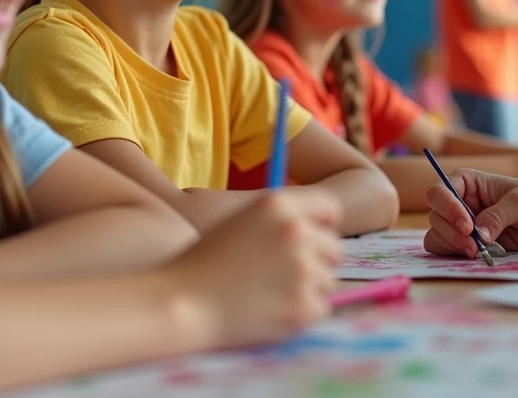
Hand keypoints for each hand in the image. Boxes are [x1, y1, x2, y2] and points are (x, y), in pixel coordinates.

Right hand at [169, 189, 342, 349]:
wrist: (183, 301)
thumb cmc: (207, 261)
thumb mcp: (243, 221)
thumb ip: (281, 218)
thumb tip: (324, 230)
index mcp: (279, 205)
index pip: (330, 209)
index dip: (323, 226)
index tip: (313, 240)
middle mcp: (296, 232)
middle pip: (334, 248)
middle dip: (315, 261)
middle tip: (281, 275)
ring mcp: (302, 270)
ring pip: (328, 280)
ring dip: (307, 288)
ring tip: (268, 292)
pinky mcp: (303, 307)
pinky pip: (320, 307)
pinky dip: (301, 312)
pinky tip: (270, 309)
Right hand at [423, 169, 517, 257]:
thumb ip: (497, 216)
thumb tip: (479, 235)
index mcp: (466, 183)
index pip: (441, 192)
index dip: (448, 209)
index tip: (468, 227)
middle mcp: (459, 202)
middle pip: (436, 216)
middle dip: (451, 233)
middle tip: (473, 246)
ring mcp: (462, 224)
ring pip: (438, 234)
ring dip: (451, 245)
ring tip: (475, 253)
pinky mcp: (470, 243)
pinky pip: (447, 250)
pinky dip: (453, 255)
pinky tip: (473, 256)